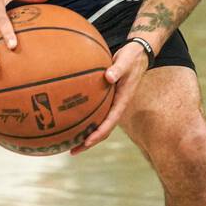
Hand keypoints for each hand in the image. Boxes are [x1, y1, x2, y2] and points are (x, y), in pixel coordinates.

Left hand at [70, 40, 149, 154]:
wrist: (137, 54)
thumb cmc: (131, 58)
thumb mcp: (126, 62)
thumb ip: (118, 69)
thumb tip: (108, 77)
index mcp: (123, 101)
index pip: (110, 122)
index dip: (98, 134)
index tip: (87, 142)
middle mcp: (117, 106)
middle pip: (103, 130)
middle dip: (89, 142)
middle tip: (73, 151)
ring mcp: (112, 103)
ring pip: (98, 124)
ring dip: (85, 135)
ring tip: (68, 143)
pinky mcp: (107, 98)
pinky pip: (95, 112)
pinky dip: (84, 119)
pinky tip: (70, 120)